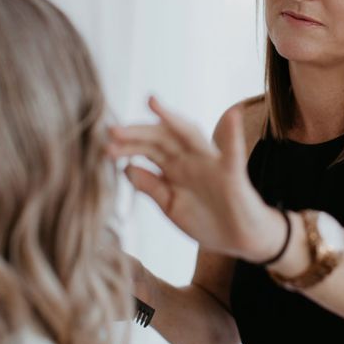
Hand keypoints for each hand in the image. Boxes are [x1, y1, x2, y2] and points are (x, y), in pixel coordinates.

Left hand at [108, 97, 275, 259]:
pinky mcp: (233, 174)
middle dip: (137, 133)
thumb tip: (126, 168)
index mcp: (175, 167)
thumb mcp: (171, 206)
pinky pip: (234, 153)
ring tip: (153, 103)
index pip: (148, 148)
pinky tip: (232, 115)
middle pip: (162, 138)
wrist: (240, 241)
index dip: (127, 145)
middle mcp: (191, 159)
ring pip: (190, 136)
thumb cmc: (207, 220)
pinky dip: (234, 134)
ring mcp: (211, 164)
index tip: (104, 144)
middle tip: (112, 130)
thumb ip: (151, 187)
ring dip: (172, 119)